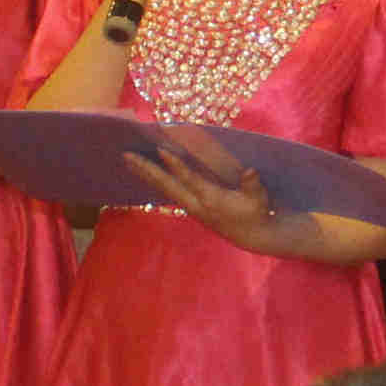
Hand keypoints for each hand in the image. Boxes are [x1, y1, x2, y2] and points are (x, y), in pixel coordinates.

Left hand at [134, 134, 284, 250]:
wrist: (252, 235)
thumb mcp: (259, 199)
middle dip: (146, 169)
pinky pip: (167, 190)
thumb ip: (252, 184)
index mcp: (210, 199)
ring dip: (144, 174)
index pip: (188, 179)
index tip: (160, 149)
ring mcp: (190, 206)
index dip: (175, 164)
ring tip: (127, 160)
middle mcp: (195, 203)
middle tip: (126, 155)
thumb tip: (250, 171)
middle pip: (166, 184)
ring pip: (162, 188)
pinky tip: (145, 172)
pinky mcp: (190, 206)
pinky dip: (154, 180)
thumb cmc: (256, 213)